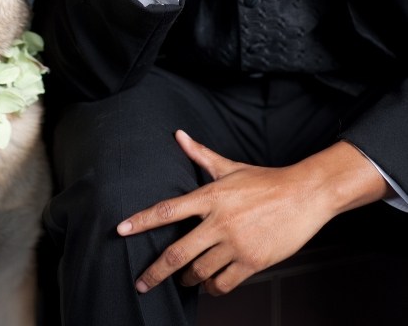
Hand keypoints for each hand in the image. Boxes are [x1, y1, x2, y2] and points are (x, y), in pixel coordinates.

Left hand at [116, 131, 388, 295]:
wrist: (304, 195)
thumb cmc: (266, 181)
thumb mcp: (230, 166)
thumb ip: (200, 154)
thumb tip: (179, 135)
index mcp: (210, 196)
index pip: (168, 210)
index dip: (142, 221)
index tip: (121, 231)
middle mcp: (219, 221)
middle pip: (177, 252)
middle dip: (155, 272)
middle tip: (142, 283)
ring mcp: (235, 243)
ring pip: (199, 272)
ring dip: (188, 279)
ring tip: (184, 279)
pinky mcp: (252, 262)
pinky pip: (223, 283)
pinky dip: (212, 288)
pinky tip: (210, 286)